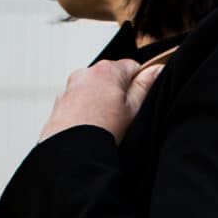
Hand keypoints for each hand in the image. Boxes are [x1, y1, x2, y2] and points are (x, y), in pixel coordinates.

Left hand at [39, 57, 166, 145]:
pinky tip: (90, 126)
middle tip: (122, 116)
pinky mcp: (61, 101)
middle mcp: (87, 72)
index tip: (139, 99)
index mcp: (108, 70)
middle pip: (111, 77)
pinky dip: (84, 109)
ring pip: (93, 89)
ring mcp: (71, 86)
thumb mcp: (133, 109)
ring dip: (100, 101)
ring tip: (105, 124)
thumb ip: (145, 86)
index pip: (132, 66)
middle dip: (117, 92)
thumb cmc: (103, 131)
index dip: (139, 83)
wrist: (73, 150)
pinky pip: (78, 100)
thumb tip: (156, 70)